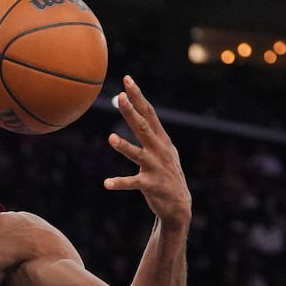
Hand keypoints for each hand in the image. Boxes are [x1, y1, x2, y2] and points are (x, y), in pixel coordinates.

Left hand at [104, 75, 191, 226]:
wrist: (179, 205)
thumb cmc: (166, 173)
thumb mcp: (163, 149)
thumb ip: (151, 132)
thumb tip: (136, 111)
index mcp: (162, 140)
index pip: (149, 113)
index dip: (138, 96)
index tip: (128, 80)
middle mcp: (159, 150)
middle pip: (143, 127)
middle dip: (131, 112)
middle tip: (120, 97)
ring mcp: (155, 167)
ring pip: (137, 154)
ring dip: (124, 146)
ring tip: (111, 138)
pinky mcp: (150, 185)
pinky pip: (132, 183)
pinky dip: (119, 182)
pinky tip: (106, 183)